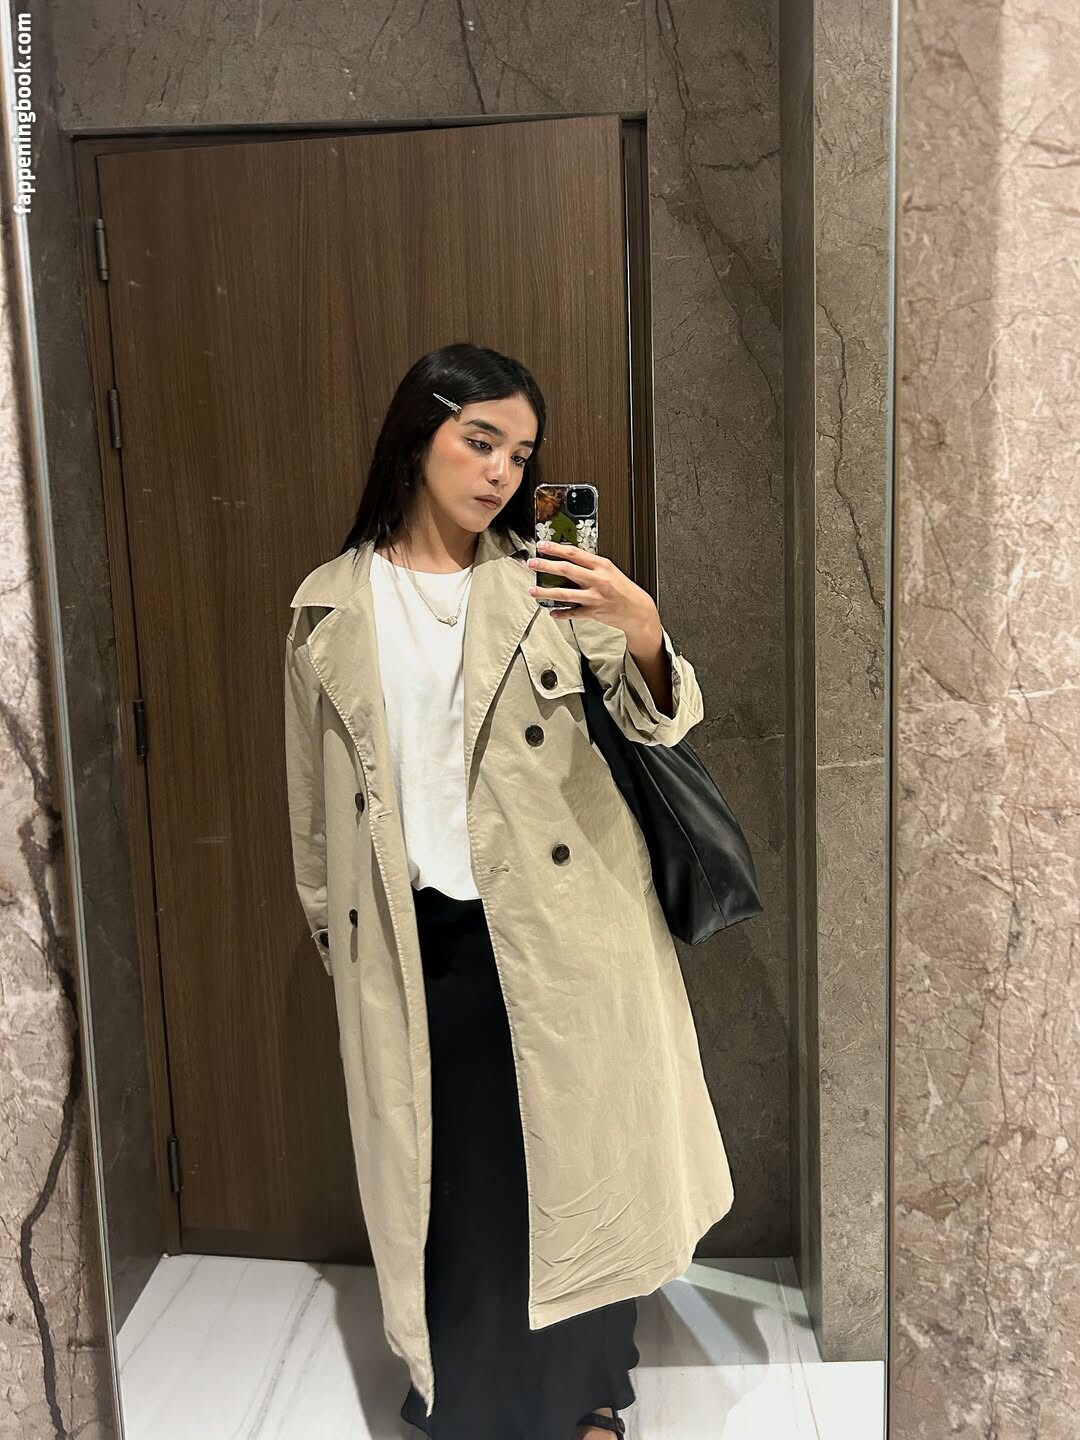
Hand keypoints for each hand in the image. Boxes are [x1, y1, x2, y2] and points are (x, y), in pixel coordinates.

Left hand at [526, 539, 659, 644]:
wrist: (638, 610)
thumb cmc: (623, 589)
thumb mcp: (610, 570)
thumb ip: (591, 565)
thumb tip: (569, 559)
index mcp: (601, 566)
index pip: (574, 553)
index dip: (556, 548)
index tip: (542, 545)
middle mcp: (597, 580)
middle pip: (566, 570)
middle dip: (546, 566)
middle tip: (532, 563)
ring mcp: (594, 597)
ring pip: (564, 594)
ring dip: (546, 592)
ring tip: (533, 590)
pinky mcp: (593, 612)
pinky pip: (572, 613)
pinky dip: (560, 613)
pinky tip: (551, 612)